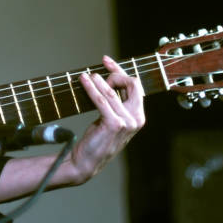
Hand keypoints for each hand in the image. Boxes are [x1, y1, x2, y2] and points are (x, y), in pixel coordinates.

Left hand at [68, 55, 144, 182]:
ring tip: (86, 76)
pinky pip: (101, 100)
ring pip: (113, 92)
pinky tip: (83, 80)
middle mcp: (137, 118)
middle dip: (115, 73)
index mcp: (138, 116)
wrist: (87, 161)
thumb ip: (115, 102)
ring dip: (98, 81)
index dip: (120, 71)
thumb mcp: (110, 118)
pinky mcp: (114, 124)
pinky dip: (91, 88)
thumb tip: (107, 77)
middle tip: (98, 71)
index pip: (135, 86)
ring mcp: (127, 122)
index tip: (106, 61)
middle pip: (132, 84)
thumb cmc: (97, 138)